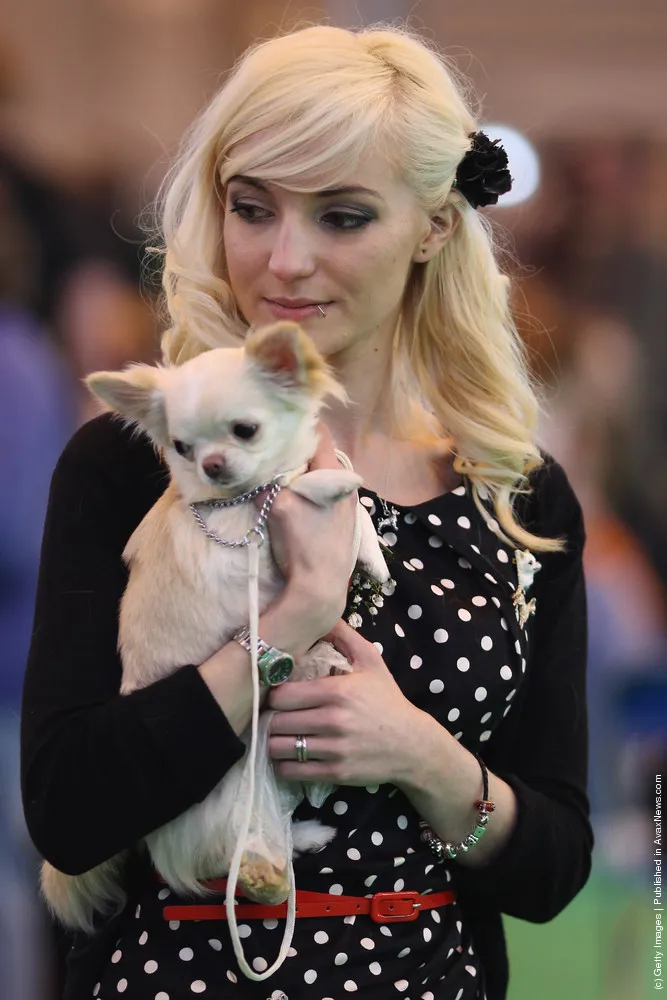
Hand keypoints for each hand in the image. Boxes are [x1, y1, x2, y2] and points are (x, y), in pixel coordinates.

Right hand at [257, 422, 356, 637]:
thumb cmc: (302, 543)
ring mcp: (347, 502)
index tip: (276, 425)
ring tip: (278, 473)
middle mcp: (346, 483)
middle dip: (296, 449)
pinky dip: (309, 488)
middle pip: (320, 453)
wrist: (322, 587)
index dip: (297, 425)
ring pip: (322, 473)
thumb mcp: (278, 506)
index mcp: (334, 473)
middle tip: (270, 448)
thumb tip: (248, 466)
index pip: (319, 432)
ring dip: (302, 471)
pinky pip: (325, 491)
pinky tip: (292, 498)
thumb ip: (266, 480)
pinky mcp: (343, 519)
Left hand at [267, 619, 421, 786]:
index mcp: (336, 691)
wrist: (413, 745)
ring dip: (274, 742)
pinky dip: (284, 765)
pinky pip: (292, 772)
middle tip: (275, 716)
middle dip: (271, 718)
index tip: (277, 695)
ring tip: (280, 736)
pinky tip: (289, 756)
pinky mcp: (336, 773)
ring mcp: (334, 749)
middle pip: (276, 722)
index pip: (282, 695)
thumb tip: (322, 614)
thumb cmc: (387, 700)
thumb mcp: (372, 662)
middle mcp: (333, 720)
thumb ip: (344, 636)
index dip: (274, 695)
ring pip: (279, 748)